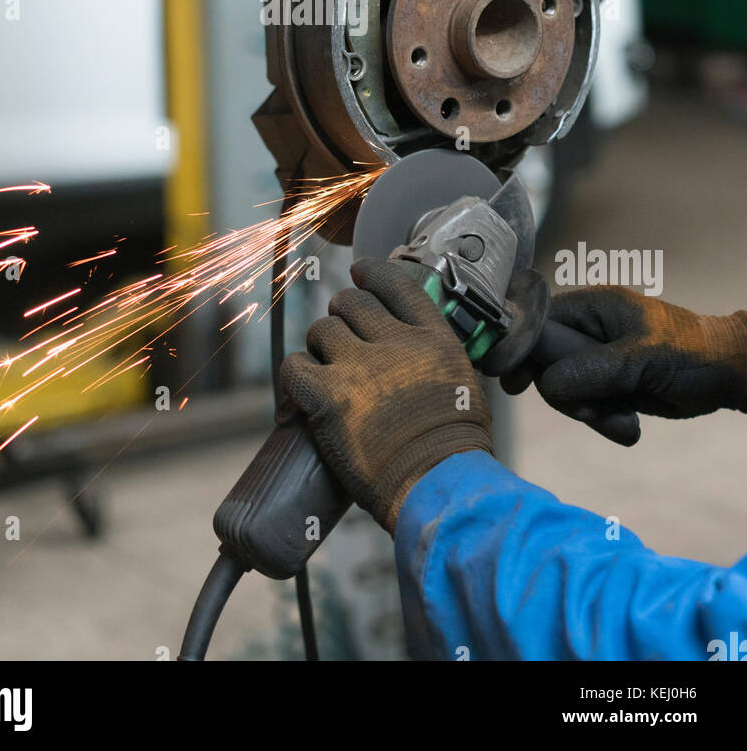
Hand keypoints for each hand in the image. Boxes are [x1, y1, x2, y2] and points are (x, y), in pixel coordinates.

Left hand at [279, 257, 491, 533]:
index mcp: (433, 339)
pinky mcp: (328, 398)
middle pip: (352, 303)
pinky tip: (298, 396)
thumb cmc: (455, 450)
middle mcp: (395, 344)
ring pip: (321, 330)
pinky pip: (294, 367)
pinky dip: (293, 379)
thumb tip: (414, 348)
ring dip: (320, 347)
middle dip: (342, 315)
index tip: (359, 273)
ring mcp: (359, 369)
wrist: (439, 485)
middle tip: (341, 337)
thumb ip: (437, 356)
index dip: (372, 273)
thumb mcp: (465, 383)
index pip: (397, 284)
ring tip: (326, 371)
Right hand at [502, 286, 746, 436]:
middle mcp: (586, 330)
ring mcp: (594, 359)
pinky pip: (585, 405)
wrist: (724, 375)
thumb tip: (547, 383)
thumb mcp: (641, 358)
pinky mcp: (605, 385)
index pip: (537, 323)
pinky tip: (629, 425)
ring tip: (622, 420)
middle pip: (545, 363)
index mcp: (590, 307)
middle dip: (566, 394)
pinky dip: (604, 420)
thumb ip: (593, 368)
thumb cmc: (688, 351)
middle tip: (590, 410)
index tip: (514, 382)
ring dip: (590, 413)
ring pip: (564, 391)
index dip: (520, 349)